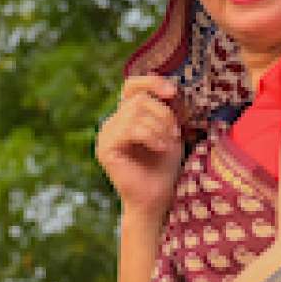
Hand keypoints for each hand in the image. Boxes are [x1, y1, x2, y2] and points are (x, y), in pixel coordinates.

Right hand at [95, 75, 183, 216]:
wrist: (156, 199)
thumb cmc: (164, 167)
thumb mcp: (169, 131)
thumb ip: (164, 108)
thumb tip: (169, 86)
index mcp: (124, 117)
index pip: (131, 86)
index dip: (151, 82)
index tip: (172, 92)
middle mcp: (111, 124)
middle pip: (139, 99)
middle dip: (163, 113)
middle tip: (175, 134)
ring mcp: (105, 136)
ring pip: (135, 112)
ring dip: (160, 126)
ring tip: (168, 144)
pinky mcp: (105, 148)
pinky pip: (131, 129)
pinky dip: (152, 136)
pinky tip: (160, 148)